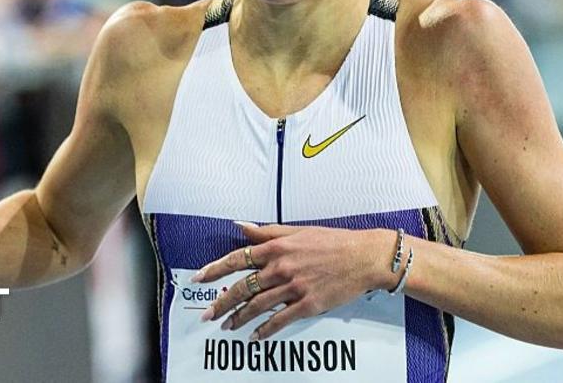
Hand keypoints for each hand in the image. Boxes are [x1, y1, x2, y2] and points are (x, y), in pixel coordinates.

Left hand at [192, 222, 392, 340]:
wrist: (363, 256)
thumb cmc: (333, 241)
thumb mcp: (298, 231)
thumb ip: (267, 232)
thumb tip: (240, 226)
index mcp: (278, 247)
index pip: (237, 259)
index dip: (215, 269)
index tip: (199, 278)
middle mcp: (282, 267)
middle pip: (243, 287)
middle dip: (222, 302)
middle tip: (207, 314)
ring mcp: (294, 287)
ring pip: (258, 306)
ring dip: (239, 318)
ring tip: (227, 326)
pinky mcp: (308, 304)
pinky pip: (280, 320)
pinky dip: (265, 330)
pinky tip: (255, 336)